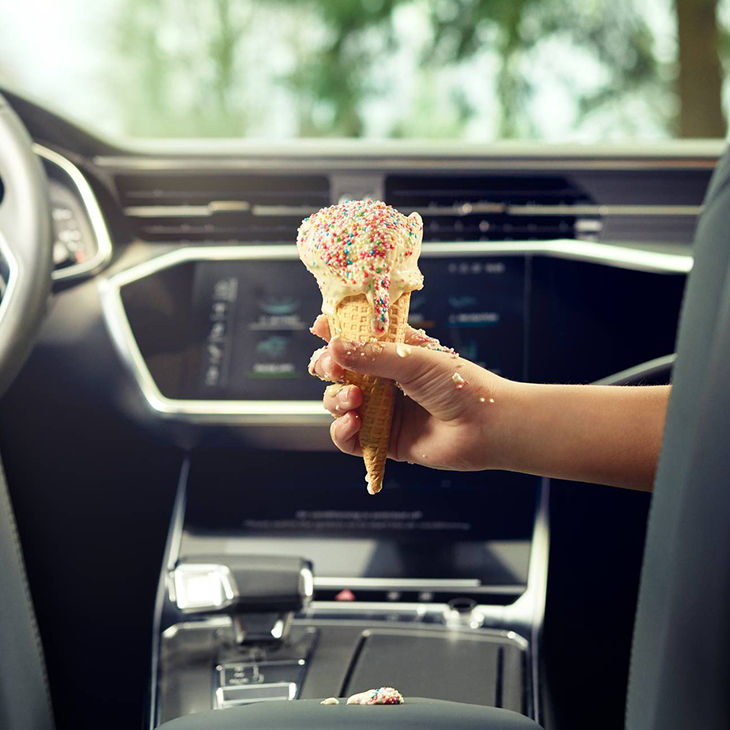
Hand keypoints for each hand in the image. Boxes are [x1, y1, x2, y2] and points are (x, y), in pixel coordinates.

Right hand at [309, 315, 511, 471]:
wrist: (486, 427)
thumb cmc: (460, 385)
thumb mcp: (414, 360)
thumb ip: (372, 355)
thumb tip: (333, 347)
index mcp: (395, 354)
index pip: (357, 340)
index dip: (337, 333)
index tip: (320, 327)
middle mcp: (385, 382)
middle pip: (340, 373)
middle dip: (329, 369)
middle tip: (331, 368)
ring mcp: (383, 412)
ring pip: (339, 404)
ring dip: (336, 400)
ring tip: (353, 399)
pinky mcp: (384, 441)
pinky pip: (350, 439)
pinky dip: (342, 432)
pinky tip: (353, 423)